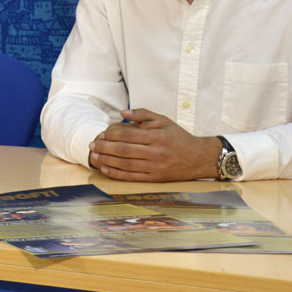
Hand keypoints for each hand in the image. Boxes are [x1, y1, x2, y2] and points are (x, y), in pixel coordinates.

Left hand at [88, 108, 220, 181]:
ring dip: (107, 161)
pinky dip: (117, 174)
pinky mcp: (155, 179)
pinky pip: (132, 177)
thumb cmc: (178, 137)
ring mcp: (156, 167)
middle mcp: (156, 152)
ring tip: (95, 157)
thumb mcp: (164, 120)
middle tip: (92, 145)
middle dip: (105, 148)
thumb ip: (143, 114)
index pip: (128, 135)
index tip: (101, 134)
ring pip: (126, 165)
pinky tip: (106, 169)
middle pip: (124, 150)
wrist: (199, 158)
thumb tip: (122, 112)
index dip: (111, 135)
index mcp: (157, 136)